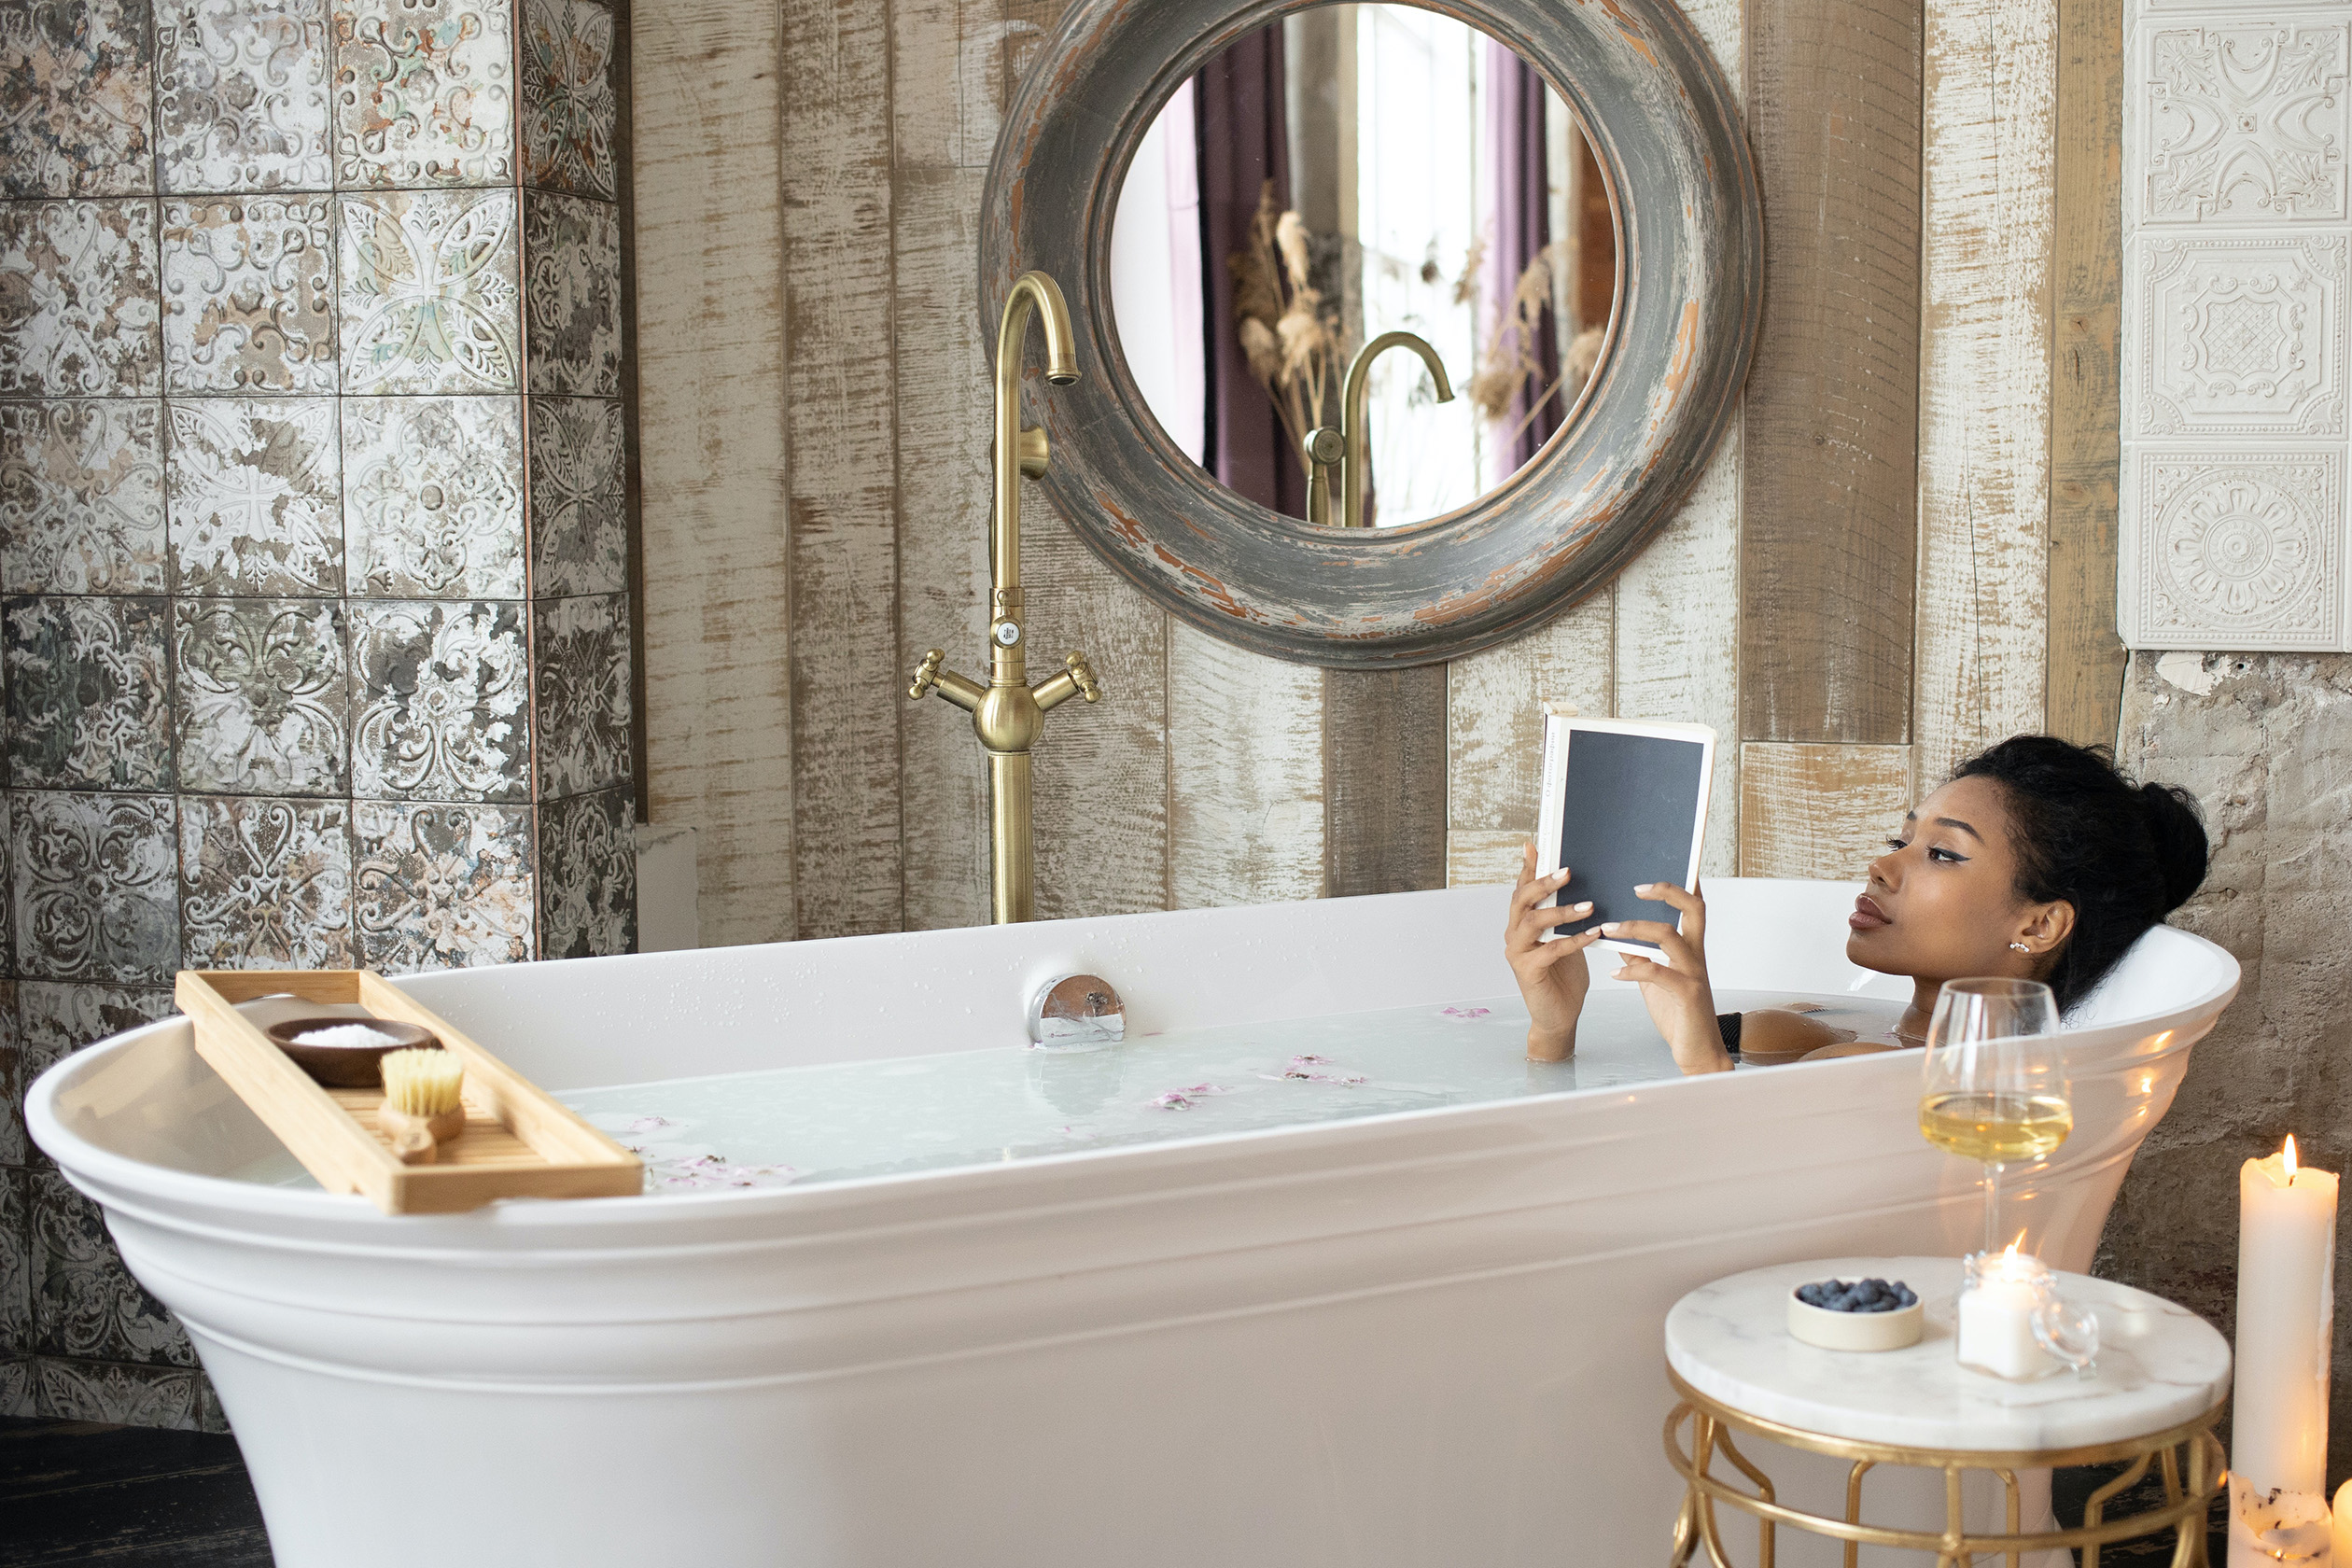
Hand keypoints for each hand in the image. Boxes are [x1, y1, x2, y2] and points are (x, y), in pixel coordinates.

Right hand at [1505, 841, 1601, 1060]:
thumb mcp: (1566, 938)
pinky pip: (1550, 950)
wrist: (1559, 1015)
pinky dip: (1573, 940)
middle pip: (1521, 899)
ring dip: (1561, 911)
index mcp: (1521, 922)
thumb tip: (1581, 885)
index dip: (1528, 867)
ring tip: (1588, 905)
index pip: (1522, 888)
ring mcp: (1517, 953)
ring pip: (1532, 922)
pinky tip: (1594, 934)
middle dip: (1543, 882)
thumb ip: (1564, 914)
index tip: (1535, 845)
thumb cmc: (1564, 976)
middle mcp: (1513, 934)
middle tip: (1567, 872)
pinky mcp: (1528, 971)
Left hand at [1602, 882, 1730, 1073]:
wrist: (1698, 1053)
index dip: (1684, 883)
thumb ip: (1640, 956)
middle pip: (1693, 909)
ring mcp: (1694, 974)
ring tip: (1608, 928)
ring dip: (1635, 928)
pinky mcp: (1687, 995)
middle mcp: (1696, 956)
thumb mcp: (1654, 980)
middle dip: (1667, 891)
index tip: (1666, 863)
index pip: (1693, 907)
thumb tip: (1618, 934)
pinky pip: (1658, 974)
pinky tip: (1613, 973)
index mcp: (1691, 949)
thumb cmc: (1678, 1014)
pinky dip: (1632, 970)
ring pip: (1669, 936)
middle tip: (1636, 887)